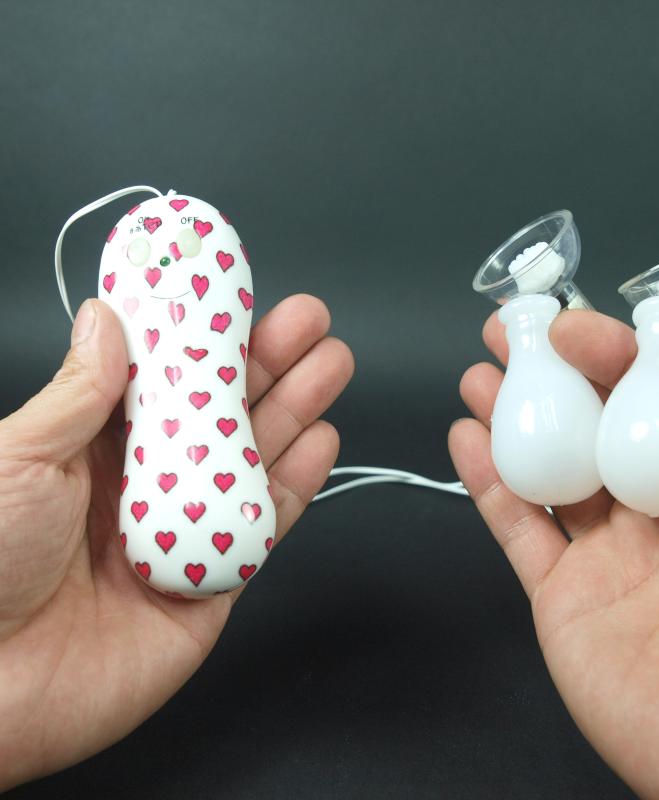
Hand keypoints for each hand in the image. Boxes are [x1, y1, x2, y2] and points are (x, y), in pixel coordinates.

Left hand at [0, 295, 353, 789]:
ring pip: (255, 457)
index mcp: (96, 445)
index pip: (166, 377)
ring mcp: (188, 527)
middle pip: (223, 410)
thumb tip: (106, 319)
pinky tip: (320, 440)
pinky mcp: (216, 579)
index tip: (239, 295)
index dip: (204, 334)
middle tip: (309, 320)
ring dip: (297, 408)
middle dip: (270, 362)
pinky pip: (266, 524)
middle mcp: (149, 479)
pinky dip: (296, 482)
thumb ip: (77, 393)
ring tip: (331, 363)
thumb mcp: (19, 459)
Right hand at [449, 308, 658, 798]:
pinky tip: (468, 440)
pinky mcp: (567, 594)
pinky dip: (488, 483)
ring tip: (480, 378)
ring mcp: (611, 551)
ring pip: (550, 466)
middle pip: (594, 420)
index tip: (571, 326)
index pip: (657, 387)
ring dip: (513, 417)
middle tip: (509, 334)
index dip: (611, 347)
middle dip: (549, 372)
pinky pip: (519, 527)